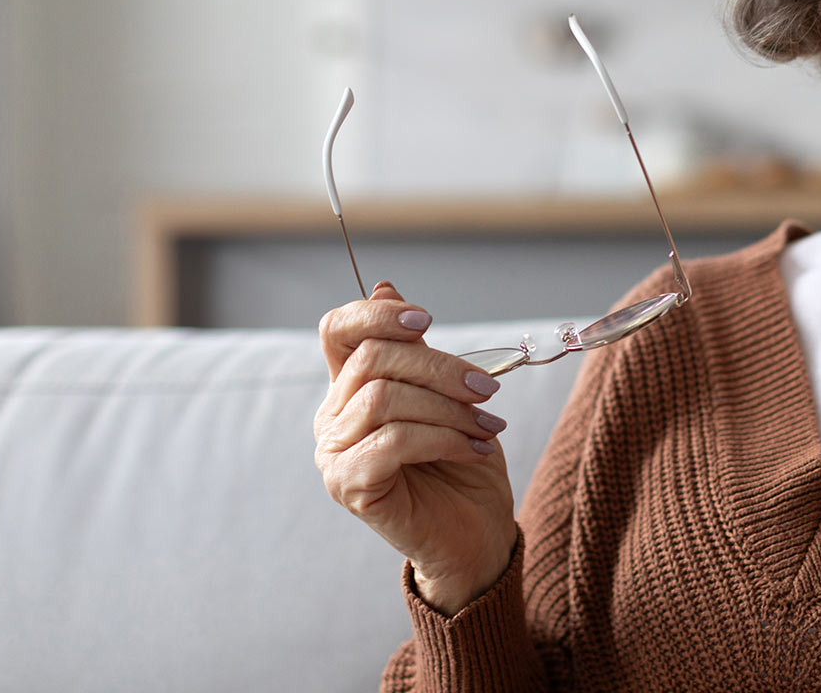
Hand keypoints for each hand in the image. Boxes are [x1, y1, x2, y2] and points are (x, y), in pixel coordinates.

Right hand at [314, 282, 517, 613]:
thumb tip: (385, 286)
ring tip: (487, 427)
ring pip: (385, 399)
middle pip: (372, 360)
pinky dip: (444, 438)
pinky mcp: (351, 486)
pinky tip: (475, 448)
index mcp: (350, 389)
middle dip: (439, 368)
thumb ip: (415, 349)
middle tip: (487, 390)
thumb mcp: (448, 394)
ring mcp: (335, 454)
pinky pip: (394, 441)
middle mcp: (333, 418)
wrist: (476, 534)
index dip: (376, 314)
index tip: (427, 319)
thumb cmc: (462, 463)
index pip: (338, 331)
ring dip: (448, 408)